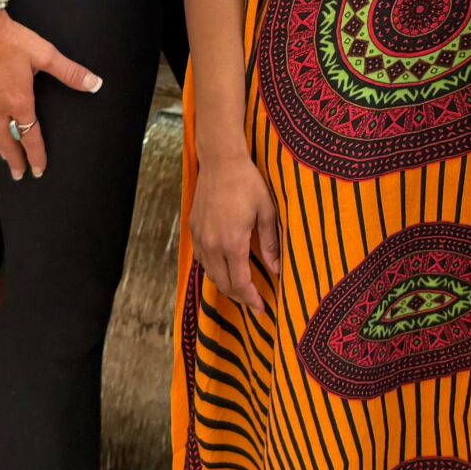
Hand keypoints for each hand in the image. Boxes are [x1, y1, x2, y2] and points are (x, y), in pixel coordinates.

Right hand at [0, 8, 101, 180]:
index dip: (36, 155)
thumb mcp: (45, 54)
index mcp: (17, 101)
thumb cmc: (7, 38)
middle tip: (19, 174)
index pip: (29, 136)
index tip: (38, 169)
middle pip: (6, 141)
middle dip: (14, 159)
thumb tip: (93, 83)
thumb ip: (69, 72)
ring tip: (3, 156)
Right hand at [191, 143, 282, 317]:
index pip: (240, 283)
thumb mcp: (267, 212)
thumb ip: (271, 243)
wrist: (221, 160)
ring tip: (241, 288)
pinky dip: (213, 269)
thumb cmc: (248, 183)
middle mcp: (212, 245)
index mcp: (233, 243)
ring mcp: (200, 237)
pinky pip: (202, 259)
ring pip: (210, 273)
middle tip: (253, 303)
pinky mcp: (193, 228)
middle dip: (239, 297)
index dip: (251, 299)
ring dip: (225, 284)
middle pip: (223, 284)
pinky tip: (224, 267)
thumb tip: (277, 270)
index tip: (261, 308)